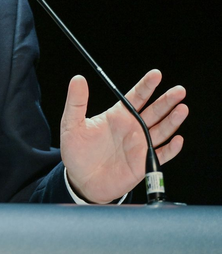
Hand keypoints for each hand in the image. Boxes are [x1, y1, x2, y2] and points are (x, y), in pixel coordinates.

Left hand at [60, 69, 187, 203]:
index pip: (136, 97)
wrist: (81, 179)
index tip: (156, 74)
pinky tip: (177, 139)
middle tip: (179, 90)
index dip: (146, 85)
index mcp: (118, 116)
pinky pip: (161, 155)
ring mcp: (140, 145)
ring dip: (172, 121)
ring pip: (161, 130)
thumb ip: (76, 102)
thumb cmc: (76, 151)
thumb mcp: (72, 124)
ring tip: (182, 109)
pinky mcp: (143, 163)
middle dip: (167, 100)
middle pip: (154, 111)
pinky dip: (171, 149)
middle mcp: (132, 128)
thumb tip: (77, 79)